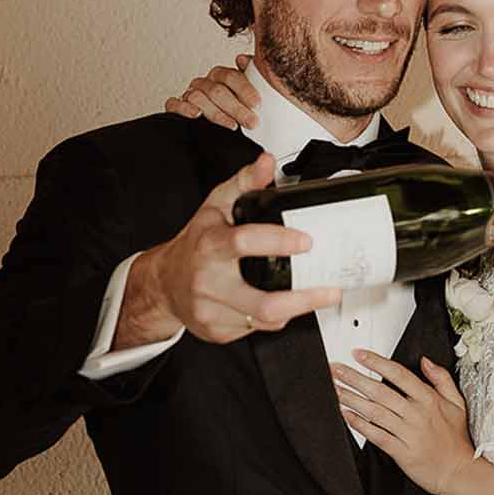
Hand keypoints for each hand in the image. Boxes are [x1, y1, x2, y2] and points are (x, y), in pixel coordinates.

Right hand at [120, 152, 340, 345]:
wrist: (163, 283)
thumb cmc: (194, 245)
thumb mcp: (215, 206)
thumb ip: (244, 183)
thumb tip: (267, 163)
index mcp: (209, 246)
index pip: (244, 243)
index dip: (279, 242)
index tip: (306, 242)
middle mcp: (209, 281)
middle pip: (263, 303)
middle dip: (304, 300)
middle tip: (330, 290)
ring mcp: (213, 311)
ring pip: (265, 320)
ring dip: (296, 309)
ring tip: (314, 296)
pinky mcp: (217, 331)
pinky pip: (257, 329)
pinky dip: (274, 318)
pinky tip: (279, 304)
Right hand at [165, 52, 261, 129]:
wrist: (224, 129)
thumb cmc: (237, 110)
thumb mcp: (250, 96)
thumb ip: (252, 75)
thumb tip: (243, 59)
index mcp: (221, 76)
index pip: (231, 77)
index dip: (244, 90)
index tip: (257, 104)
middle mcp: (205, 83)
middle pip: (217, 90)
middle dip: (236, 108)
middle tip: (251, 121)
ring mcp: (189, 94)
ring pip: (198, 98)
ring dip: (217, 113)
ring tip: (233, 125)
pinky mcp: (176, 107)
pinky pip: (174, 104)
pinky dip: (184, 108)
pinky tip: (196, 115)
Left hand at [332, 350, 472, 494]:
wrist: (458, 472)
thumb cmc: (455, 440)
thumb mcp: (457, 403)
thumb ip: (441, 378)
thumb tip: (426, 361)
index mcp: (429, 400)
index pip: (398, 374)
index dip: (376, 362)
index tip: (359, 355)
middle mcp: (417, 414)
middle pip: (380, 391)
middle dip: (355, 378)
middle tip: (337, 370)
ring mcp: (408, 433)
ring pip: (375, 412)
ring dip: (352, 399)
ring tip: (336, 390)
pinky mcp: (401, 452)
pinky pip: (376, 435)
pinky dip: (360, 425)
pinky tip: (347, 416)